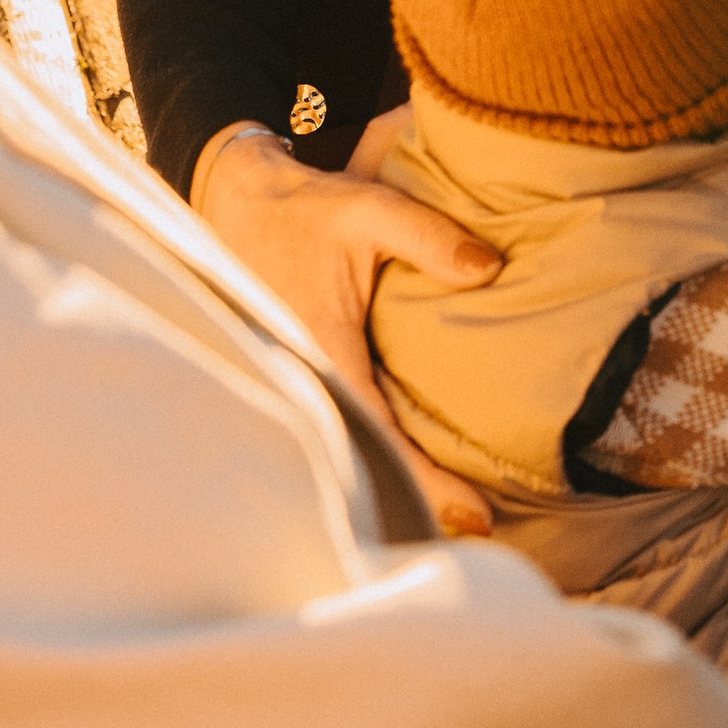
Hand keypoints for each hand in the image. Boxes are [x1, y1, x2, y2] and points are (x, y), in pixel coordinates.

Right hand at [191, 126, 502, 536]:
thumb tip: (489, 268)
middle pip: (366, 462)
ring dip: (398, 481)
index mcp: (323, 352)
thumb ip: (427, 235)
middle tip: (482, 527)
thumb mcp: (366, 209)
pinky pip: (344, 424)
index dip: (429, 484)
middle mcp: (308, 379)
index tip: (477, 516)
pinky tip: (411, 456)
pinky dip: (378, 450)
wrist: (238, 200)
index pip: (381, 438)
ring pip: (352, 450)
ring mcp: (302, 380)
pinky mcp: (306, 372)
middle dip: (421, 503)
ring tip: (457, 510)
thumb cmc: (301, 209)